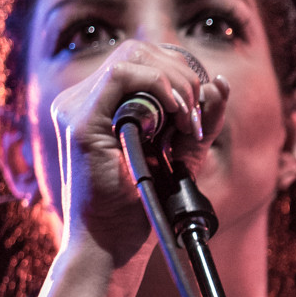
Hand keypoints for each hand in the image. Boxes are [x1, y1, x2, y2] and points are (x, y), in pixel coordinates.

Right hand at [47, 41, 228, 263]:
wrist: (112, 246)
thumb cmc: (140, 209)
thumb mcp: (180, 157)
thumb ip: (199, 122)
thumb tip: (219, 83)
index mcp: (101, 105)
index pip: (145, 59)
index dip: (180, 72)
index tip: (197, 110)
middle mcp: (82, 100)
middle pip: (141, 50)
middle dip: (182, 75)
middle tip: (195, 116)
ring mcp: (76, 108)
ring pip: (134, 55)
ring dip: (174, 81)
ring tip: (186, 118)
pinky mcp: (80, 122)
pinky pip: (122, 75)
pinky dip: (157, 85)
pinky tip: (174, 112)